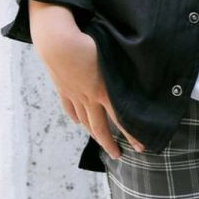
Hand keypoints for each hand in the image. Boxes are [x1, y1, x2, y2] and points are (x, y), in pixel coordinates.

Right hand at [28, 1, 145, 159]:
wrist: (57, 42)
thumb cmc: (87, 42)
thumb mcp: (111, 56)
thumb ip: (123, 69)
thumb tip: (141, 71)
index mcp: (104, 91)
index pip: (121, 119)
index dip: (131, 135)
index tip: (140, 147)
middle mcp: (88, 97)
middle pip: (100, 128)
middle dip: (110, 144)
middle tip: (118, 155)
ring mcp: (74, 95)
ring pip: (85, 121)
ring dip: (94, 134)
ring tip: (101, 142)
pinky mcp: (63, 90)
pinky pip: (70, 109)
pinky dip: (76, 118)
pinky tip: (79, 122)